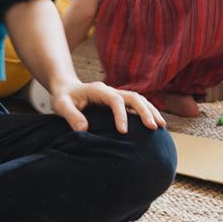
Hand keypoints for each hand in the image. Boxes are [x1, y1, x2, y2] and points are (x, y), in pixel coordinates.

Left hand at [50, 80, 165, 133]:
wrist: (66, 89)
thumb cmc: (64, 97)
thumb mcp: (61, 105)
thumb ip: (71, 115)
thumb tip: (84, 129)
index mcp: (98, 90)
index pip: (115, 100)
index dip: (121, 115)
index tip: (123, 132)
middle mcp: (110, 90)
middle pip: (133, 97)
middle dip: (145, 111)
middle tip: (153, 127)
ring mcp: (116, 95)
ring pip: (139, 99)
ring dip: (150, 111)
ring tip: (161, 126)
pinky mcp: (119, 101)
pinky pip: (137, 104)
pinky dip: (147, 112)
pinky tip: (155, 123)